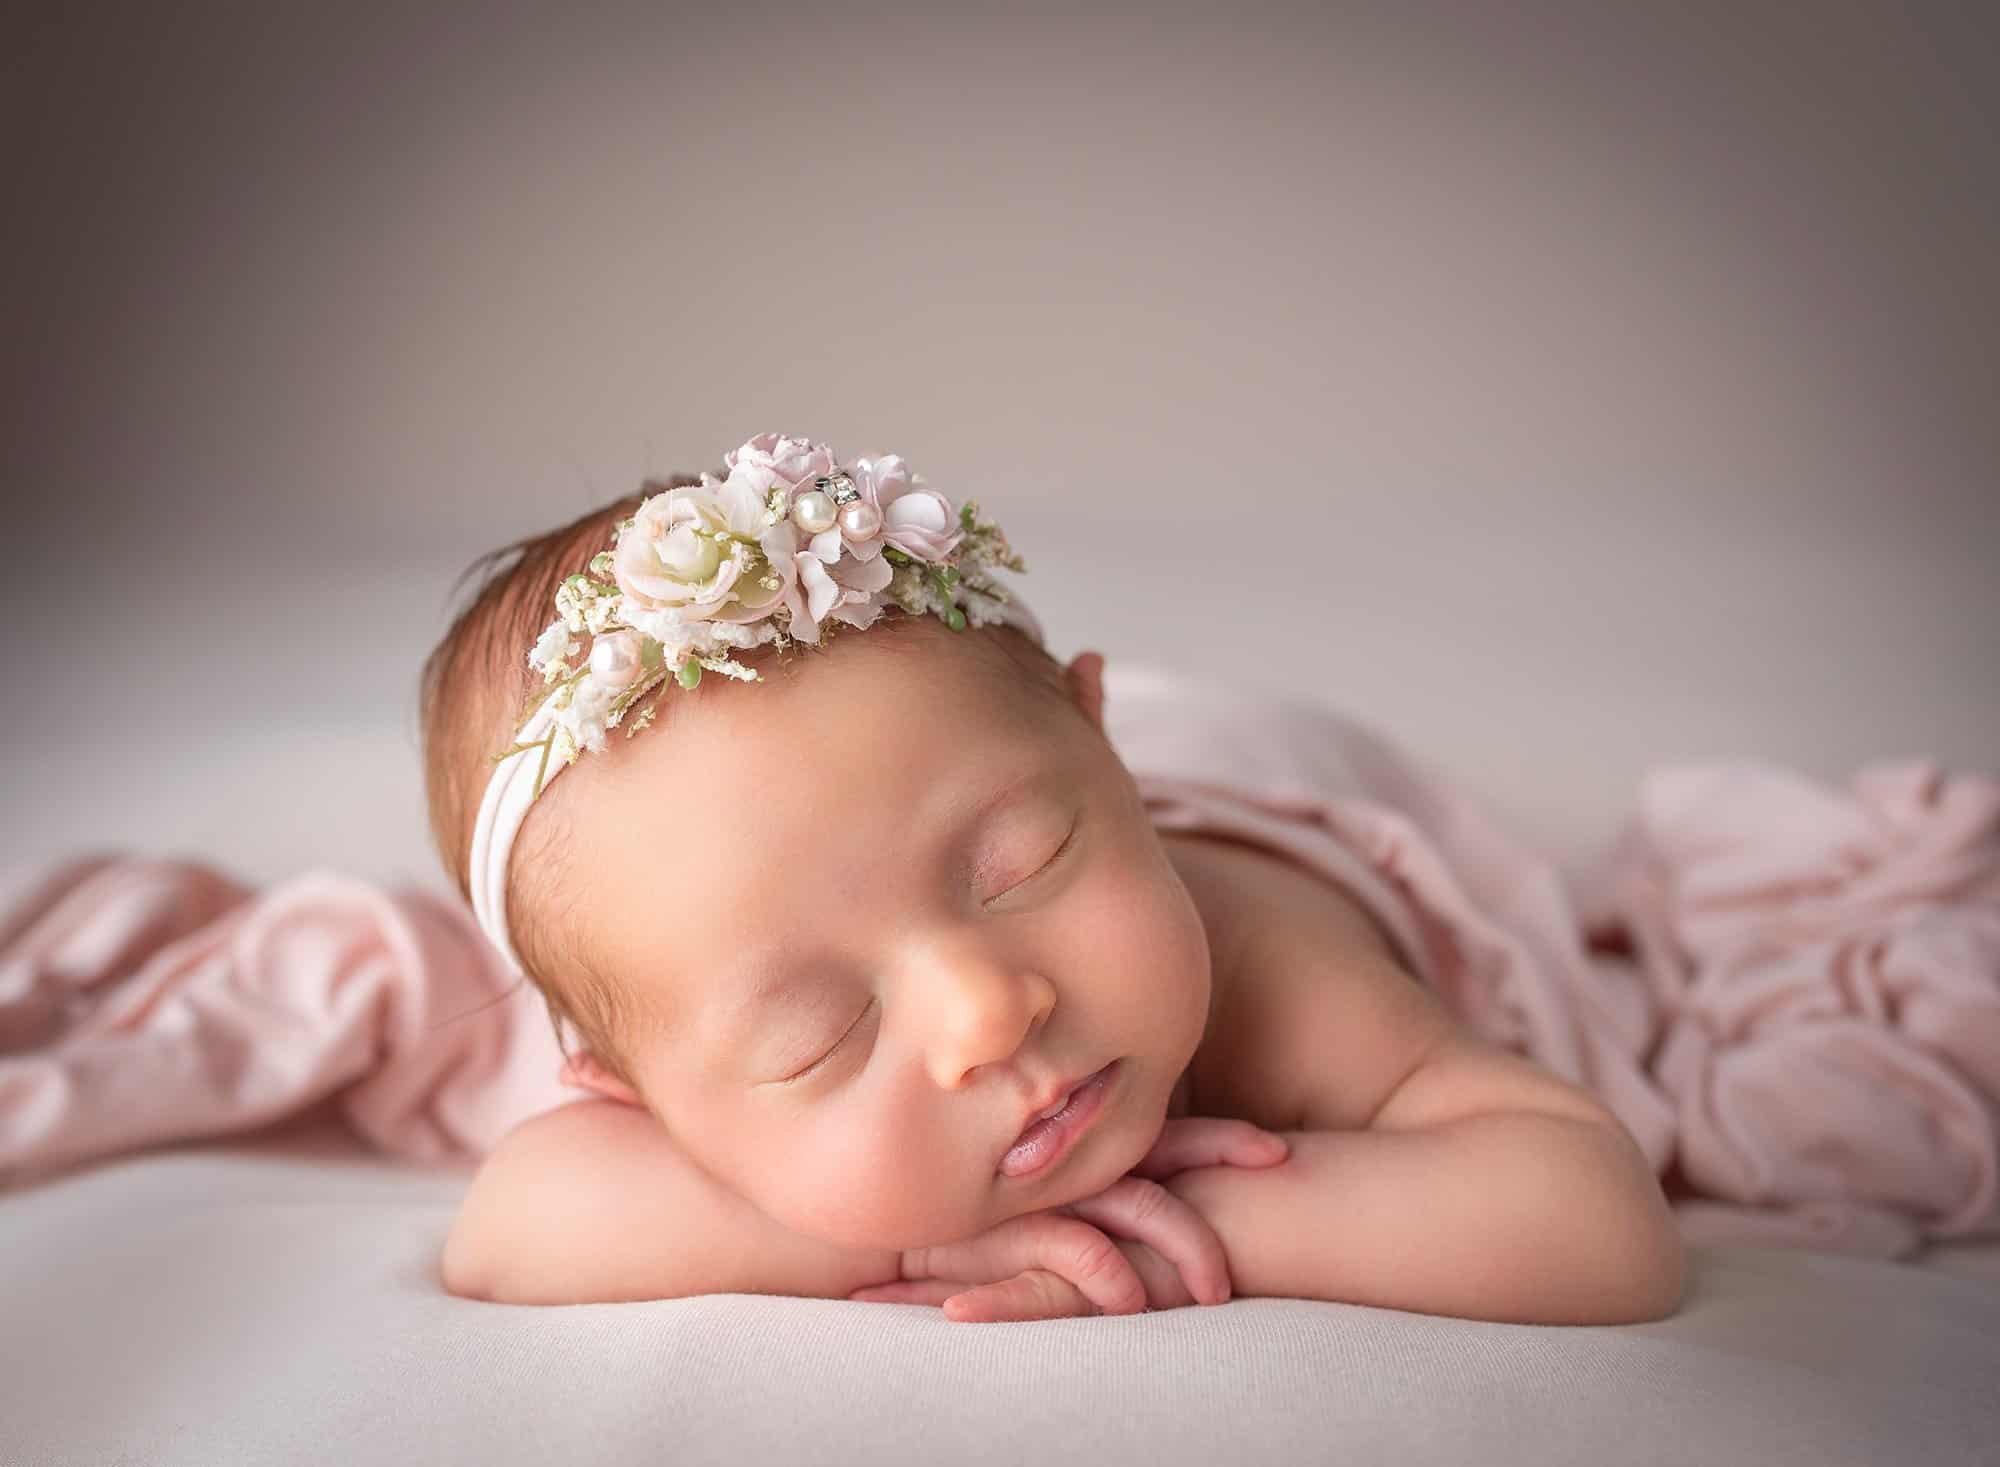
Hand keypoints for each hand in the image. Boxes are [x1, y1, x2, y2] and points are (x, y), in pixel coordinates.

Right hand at [847, 1117, 1288, 1321]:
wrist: (846, 1213)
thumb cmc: (932, 1205)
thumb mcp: (1013, 1198)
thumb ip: (1068, 1188)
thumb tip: (1138, 1217)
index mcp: (1072, 1147)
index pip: (1159, 1132)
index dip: (1218, 1137)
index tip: (1276, 1148)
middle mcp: (1059, 1159)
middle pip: (1158, 1153)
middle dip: (1221, 1160)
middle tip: (1280, 1170)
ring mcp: (1031, 1191)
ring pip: (1127, 1205)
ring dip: (1179, 1245)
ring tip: (1215, 1289)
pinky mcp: (994, 1230)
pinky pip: (1065, 1250)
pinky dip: (1100, 1274)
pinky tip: (1128, 1300)